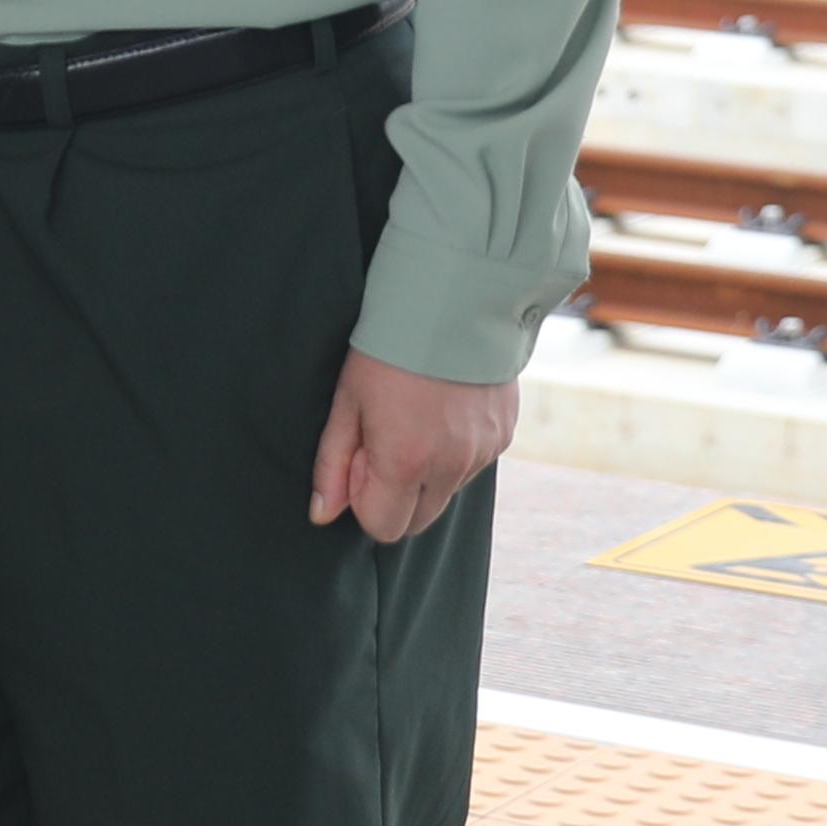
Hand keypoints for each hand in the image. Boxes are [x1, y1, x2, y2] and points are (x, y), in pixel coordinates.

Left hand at [308, 350, 516, 545]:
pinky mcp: (504, 435)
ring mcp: (483, 452)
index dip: (365, 497)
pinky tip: (444, 408)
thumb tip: (323, 513)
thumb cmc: (390, 346)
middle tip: (386, 437)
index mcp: (405, 462)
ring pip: (447, 492)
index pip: (383, 528)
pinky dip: (455, 451)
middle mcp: (450, 466)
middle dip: (396, 494)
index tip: (362, 452)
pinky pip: (473, 464)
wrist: (455, 297)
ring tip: (416, 415)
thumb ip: (333, 463)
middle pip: (418, 521)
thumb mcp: (348, 399)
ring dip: (427, 472)